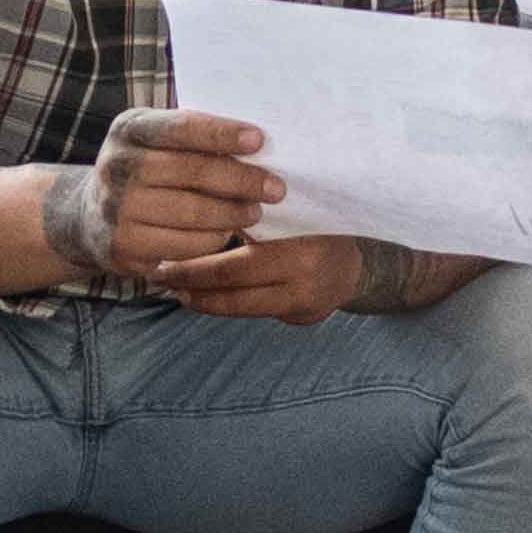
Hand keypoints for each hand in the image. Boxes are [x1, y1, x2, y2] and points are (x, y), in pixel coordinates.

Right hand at [46, 107, 279, 275]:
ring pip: (191, 213)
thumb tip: (256, 142)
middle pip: (191, 172)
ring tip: (255, 212)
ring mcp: (116, 209)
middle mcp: (117, 166)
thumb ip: (193, 136)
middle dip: (240, 181)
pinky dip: (212, 241)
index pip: (180, 128)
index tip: (259, 141)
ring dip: (232, 214)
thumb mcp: (155, 141)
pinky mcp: (123, 246)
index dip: (221, 134)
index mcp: (129, 129)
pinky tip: (226, 234)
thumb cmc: (144, 171)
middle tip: (275, 188)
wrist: (88, 217)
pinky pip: (182, 246)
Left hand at [156, 231, 396, 326]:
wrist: (371, 260)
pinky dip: (227, 304)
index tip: (164, 263)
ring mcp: (303, 308)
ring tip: (176, 291)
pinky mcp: (302, 319)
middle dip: (193, 289)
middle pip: (235, 296)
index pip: (237, 267)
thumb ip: (258, 220)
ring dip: (205, 301)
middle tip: (160, 279)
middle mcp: (303, 288)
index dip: (196, 269)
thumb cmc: (330, 222)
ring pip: (242, 310)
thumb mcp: (297, 213)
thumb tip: (204, 213)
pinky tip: (205, 296)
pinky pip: (255, 313)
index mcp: (302, 255)